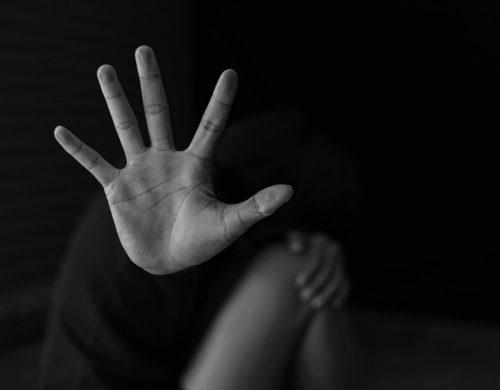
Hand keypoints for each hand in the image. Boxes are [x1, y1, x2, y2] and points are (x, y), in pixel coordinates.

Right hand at [54, 46, 292, 274]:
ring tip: (104, 69)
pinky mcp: (117, 188)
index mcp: (196, 165)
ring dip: (114, 100)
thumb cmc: (202, 243)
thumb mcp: (231, 224)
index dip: (221, 100)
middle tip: (144, 49)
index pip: (212, 125)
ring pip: (126, 127)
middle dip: (152, 82)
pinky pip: (95, 164)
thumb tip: (290, 190)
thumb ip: (256, 206)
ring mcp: (141, 171)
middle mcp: (167, 159)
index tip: (231, 73)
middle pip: (159, 112)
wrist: (170, 262)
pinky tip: (60, 131)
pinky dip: (78, 150)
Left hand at [287, 232, 349, 308]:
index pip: (315, 258)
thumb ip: (292, 241)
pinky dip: (341, 295)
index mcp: (320, 240)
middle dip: (316, 285)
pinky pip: (346, 285)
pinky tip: (333, 306)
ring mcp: (341, 260)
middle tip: (303, 297)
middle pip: (327, 270)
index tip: (297, 284)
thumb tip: (296, 248)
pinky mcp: (345, 271)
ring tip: (313, 305)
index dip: (307, 271)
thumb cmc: (293, 246)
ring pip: (337, 279)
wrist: (304, 250)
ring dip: (326, 293)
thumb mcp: (290, 239)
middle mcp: (333, 248)